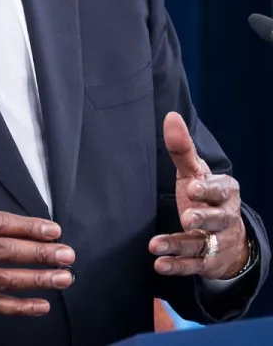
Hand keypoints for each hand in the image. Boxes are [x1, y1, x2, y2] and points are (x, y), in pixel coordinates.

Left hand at [149, 112, 248, 279]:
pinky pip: (192, 264)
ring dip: (178, 245)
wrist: (227, 237)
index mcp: (225, 192)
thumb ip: (182, 149)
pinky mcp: (207, 261)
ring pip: (201, 243)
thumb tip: (170, 116)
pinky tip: (159, 264)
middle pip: (217, 218)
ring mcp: (217, 241)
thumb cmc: (205, 197)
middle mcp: (225, 217)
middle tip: (187, 218)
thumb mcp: (195, 173)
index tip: (192, 187)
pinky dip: (177, 265)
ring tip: (155, 246)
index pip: (219, 189)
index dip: (207, 190)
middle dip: (203, 218)